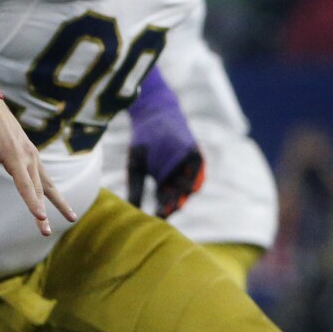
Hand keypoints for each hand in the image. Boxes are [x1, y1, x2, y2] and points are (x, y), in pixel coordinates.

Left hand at [0, 83, 75, 234]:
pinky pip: (43, 174)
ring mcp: (32, 153)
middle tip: (45, 233)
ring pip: (46, 182)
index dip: (32, 203)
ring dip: (57, 201)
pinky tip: (54, 197)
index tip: (41, 218)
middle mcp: (27, 156)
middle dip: (43, 211)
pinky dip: (51, 188)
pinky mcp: (31, 152)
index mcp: (13, 156)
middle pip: (38, 188)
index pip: (25, 185)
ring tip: (70, 217)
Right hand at [127, 68, 204, 217]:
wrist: (152, 114)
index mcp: (163, 181)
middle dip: (173, 205)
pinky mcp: (195, 155)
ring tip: (179, 203)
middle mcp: (177, 176)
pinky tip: (192, 187)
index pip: (164, 201)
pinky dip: (196, 178)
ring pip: (188, 185)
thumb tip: (133, 211)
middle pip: (178, 195)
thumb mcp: (135, 167)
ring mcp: (187, 166)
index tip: (156, 217)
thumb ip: (136, 189)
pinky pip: (198, 169)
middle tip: (168, 213)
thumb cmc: (142, 142)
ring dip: (184, 195)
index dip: (162, 209)